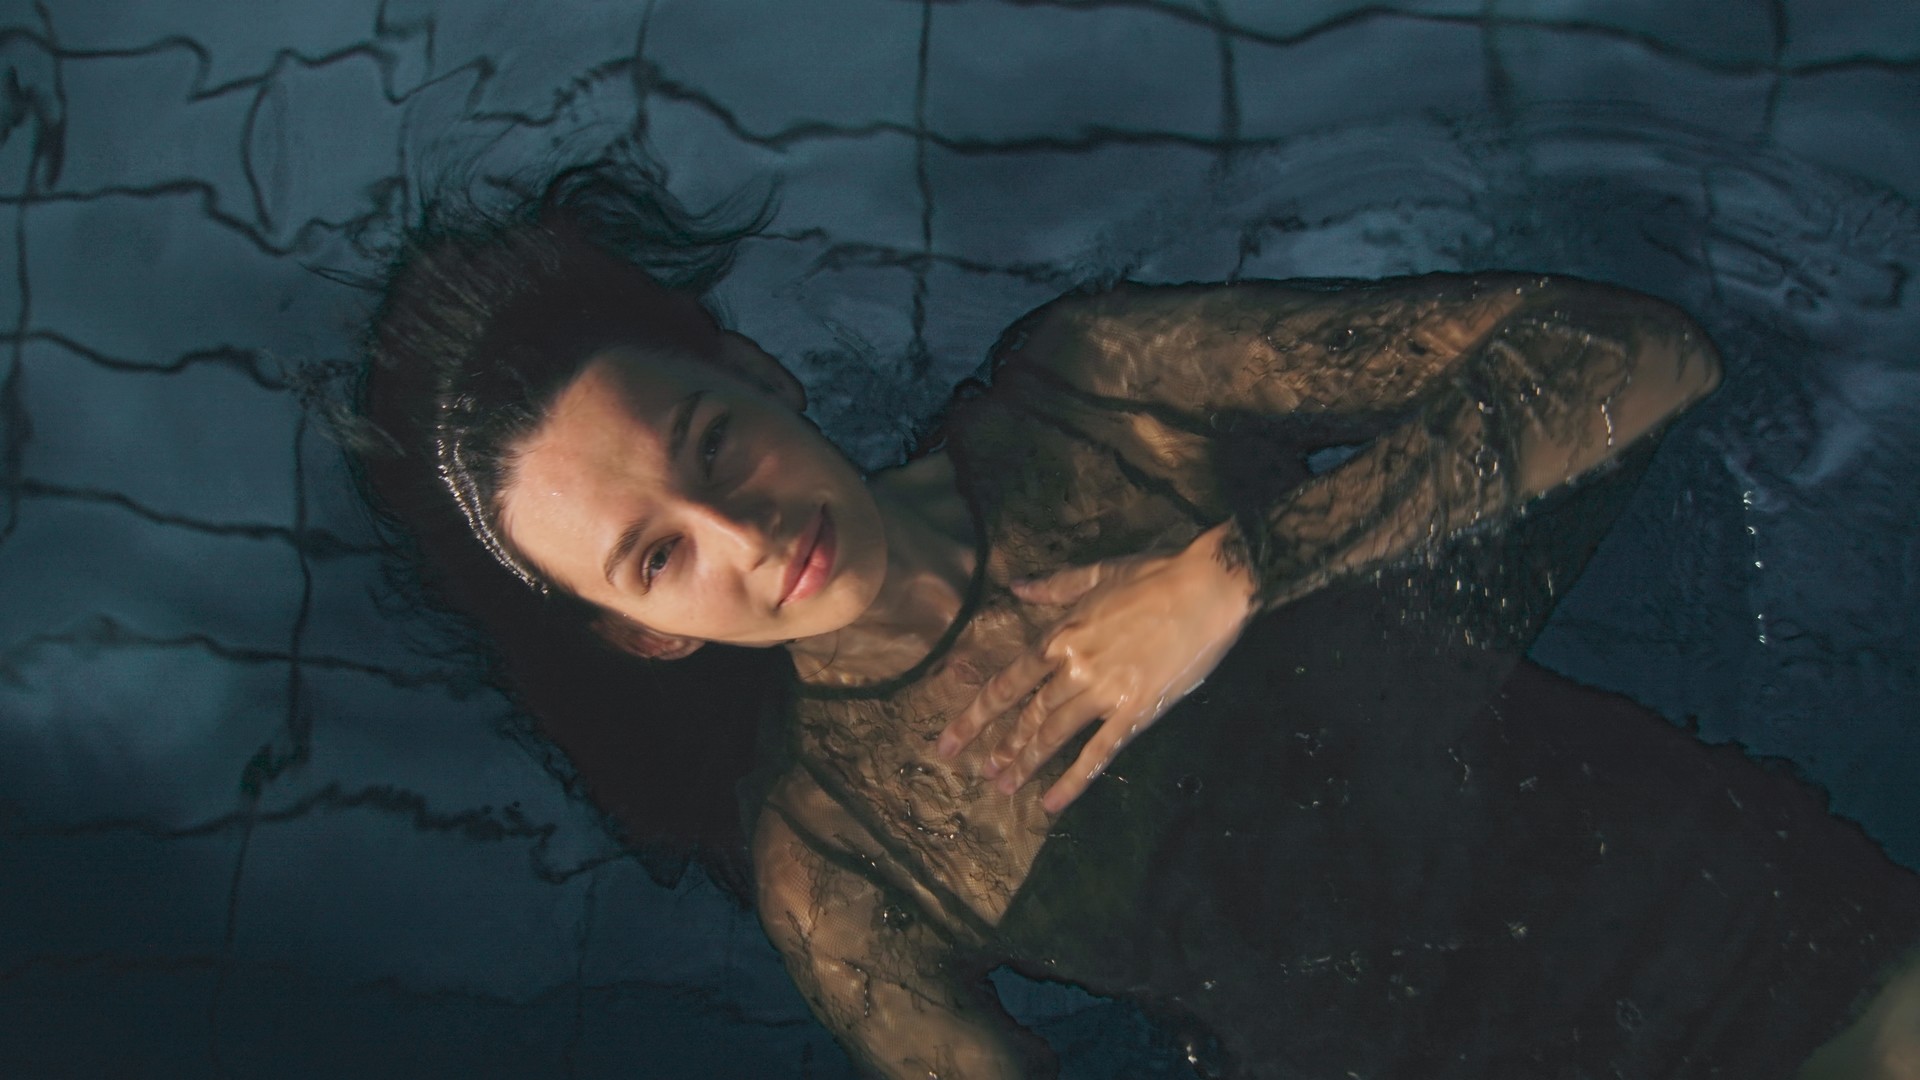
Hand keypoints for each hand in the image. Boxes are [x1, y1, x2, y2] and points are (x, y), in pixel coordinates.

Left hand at [935, 522, 1256, 813]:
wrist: (1208, 589)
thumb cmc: (1155, 575)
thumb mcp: (1097, 574)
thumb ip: (1053, 587)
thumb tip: (1016, 587)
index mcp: (1060, 637)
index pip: (1007, 684)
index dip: (976, 715)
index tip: (950, 741)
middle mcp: (1073, 669)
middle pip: (1026, 716)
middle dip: (998, 748)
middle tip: (979, 775)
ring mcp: (1103, 693)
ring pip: (1054, 736)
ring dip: (1026, 764)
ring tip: (1004, 787)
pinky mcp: (1135, 712)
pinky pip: (1098, 753)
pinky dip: (1073, 780)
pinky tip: (1053, 803)